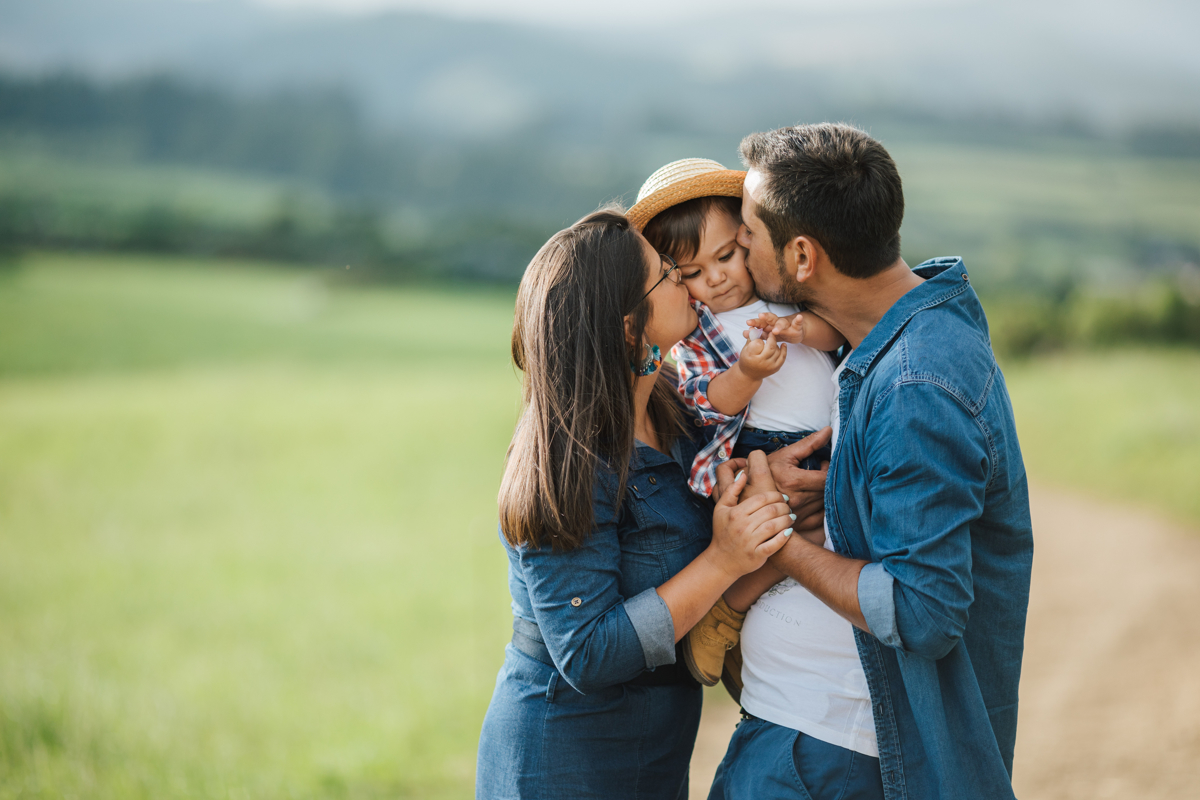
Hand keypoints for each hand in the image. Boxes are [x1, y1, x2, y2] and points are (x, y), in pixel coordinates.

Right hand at [708, 460, 794, 580]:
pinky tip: (789, 532)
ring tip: (791, 517)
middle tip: (789, 507)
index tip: (783, 497)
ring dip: (787, 520)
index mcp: (735, 513)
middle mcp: (742, 527)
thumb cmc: (722, 532)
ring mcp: (749, 542)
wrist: (720, 561)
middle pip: (770, 511)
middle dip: (784, 507)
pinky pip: (774, 545)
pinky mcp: (756, 555)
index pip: (761, 499)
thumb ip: (731, 490)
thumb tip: (743, 474)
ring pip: (774, 526)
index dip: (775, 495)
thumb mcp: (721, 509)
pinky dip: (783, 538)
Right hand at [736, 332, 785, 379]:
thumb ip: (750, 338)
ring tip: (772, 341)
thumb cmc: (747, 359)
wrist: (749, 375)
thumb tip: (753, 327)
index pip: (758, 342)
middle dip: (771, 338)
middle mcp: (761, 362)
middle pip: (770, 346)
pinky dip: (783, 350)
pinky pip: (782, 357)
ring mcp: (770, 366)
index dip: (760, 337)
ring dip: (775, 344)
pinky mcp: (776, 368)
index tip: (760, 334)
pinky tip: (783, 345)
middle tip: (770, 333)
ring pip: (777, 350)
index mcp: (751, 357)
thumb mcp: (745, 348)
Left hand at [747, 311, 806, 344]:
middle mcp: (777, 322)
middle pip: (770, 318)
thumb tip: (744, 333)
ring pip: (782, 322)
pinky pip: (798, 323)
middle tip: (760, 316)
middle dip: (765, 317)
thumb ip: (757, 334)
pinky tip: (799, 317)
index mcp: (768, 324)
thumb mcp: (767, 335)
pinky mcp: (797, 327)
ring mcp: (787, 324)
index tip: (748, 323)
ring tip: (775, 330)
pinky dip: (798, 320)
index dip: (755, 322)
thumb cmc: (778, 333)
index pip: (761, 322)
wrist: (794, 332)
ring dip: (779, 325)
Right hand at [765, 428, 830, 528]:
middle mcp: (796, 500)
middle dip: (827, 480)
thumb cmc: (768, 471)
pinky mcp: (799, 525)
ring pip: (825, 504)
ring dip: (825, 494)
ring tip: (813, 485)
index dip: (829, 470)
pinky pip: (821, 519)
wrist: (750, 494)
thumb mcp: (786, 454)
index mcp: (792, 481)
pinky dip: (823, 509)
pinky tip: (814, 500)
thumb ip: (809, 443)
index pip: (825, 478)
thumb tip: (829, 430)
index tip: (823, 465)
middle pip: (827, 491)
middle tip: (818, 472)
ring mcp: (797, 514)